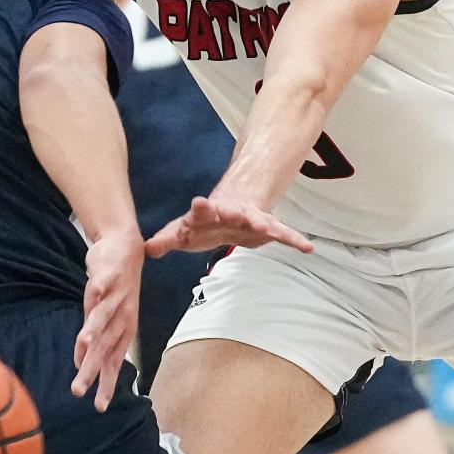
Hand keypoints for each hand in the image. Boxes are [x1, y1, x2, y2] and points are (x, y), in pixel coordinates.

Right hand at [72, 229, 142, 411]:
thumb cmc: (114, 288)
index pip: (114, 362)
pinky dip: (99, 288)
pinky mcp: (109, 274)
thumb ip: (94, 339)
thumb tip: (81, 363)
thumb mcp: (105, 317)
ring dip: (95, 328)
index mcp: (122, 329)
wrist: (126, 248)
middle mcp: (121, 316)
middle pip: (105, 345)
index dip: (107, 383)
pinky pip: (103, 282)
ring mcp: (115, 294)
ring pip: (104, 315)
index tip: (99, 407)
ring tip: (84, 344)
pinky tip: (93, 293)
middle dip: (92, 368)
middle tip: (79, 389)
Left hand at [145, 196, 313, 257]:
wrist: (236, 203)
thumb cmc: (205, 221)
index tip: (199, 203)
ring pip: (258, 219)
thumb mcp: (184, 232)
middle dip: (231, 211)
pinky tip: (308, 248)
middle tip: (235, 212)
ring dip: (260, 222)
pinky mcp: (268, 228)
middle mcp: (230, 212)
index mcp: (207, 214)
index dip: (200, 209)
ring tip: (265, 226)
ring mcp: (250, 218)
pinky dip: (294, 240)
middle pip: (229, 211)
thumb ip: (166, 240)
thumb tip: (145, 251)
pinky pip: (283, 233)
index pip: (201, 211)